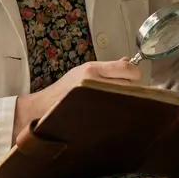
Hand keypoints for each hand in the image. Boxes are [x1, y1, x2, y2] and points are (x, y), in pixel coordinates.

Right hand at [12, 58, 140, 142]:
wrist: (44, 107)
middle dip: (131, 87)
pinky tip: (112, 110)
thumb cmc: (65, 89)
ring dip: (126, 99)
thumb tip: (128, 61)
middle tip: (124, 90)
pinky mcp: (95, 116)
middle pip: (130, 85)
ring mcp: (95, 100)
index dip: (134, 73)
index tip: (133, 77)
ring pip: (126, 99)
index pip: (126, 68)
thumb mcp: (85, 71)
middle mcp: (94, 83)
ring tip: (116, 100)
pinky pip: (117, 112)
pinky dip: (119, 110)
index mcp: (92, 69)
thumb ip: (108, 68)